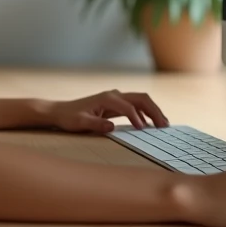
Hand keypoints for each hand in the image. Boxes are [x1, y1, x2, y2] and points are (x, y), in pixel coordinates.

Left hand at [47, 90, 169, 133]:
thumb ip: (96, 124)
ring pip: (140, 101)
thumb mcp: (81, 123)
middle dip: (154, 111)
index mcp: (107, 98)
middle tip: (165, 126)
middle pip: (141, 98)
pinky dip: (145, 113)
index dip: (138, 119)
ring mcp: (115, 98)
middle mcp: (114, 95)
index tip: (143, 131)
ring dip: (152, 111)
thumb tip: (112, 127)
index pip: (129, 107)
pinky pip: (135, 106)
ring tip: (163, 124)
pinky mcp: (115, 104)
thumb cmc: (69, 117)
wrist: (60, 111)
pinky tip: (149, 124)